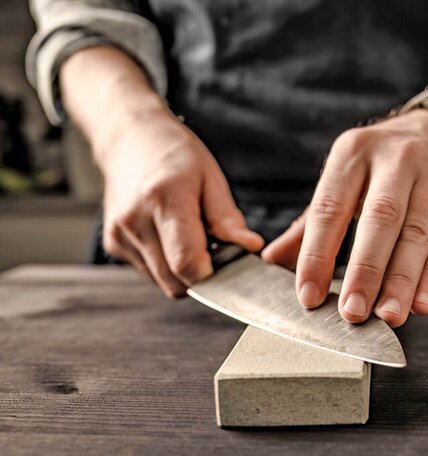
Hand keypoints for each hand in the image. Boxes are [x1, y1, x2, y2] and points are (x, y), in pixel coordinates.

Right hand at [98, 108, 263, 296]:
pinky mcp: (113, 245)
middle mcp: (134, 221)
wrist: (129, 139)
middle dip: (202, 275)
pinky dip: (167, 264)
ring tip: (189, 235)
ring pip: (163, 282)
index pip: (186, 263)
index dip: (213, 275)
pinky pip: (150, 273)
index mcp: (163, 199)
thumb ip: (228, 219)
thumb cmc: (173, 154)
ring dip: (183, 271)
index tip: (228, 264)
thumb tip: (250, 246)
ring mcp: (119, 235)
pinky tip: (170, 235)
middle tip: (213, 248)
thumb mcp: (210, 177)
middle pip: (175, 281)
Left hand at [263, 110, 427, 326]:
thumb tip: (272, 260)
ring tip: (388, 315)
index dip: (317, 254)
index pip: (330, 208)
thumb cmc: (381, 163)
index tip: (308, 295)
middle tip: (352, 312)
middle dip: (365, 270)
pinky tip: (422, 303)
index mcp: (353, 154)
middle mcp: (395, 161)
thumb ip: (310, 222)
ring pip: (417, 235)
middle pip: (379, 220)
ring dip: (401, 280)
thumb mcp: (343, 176)